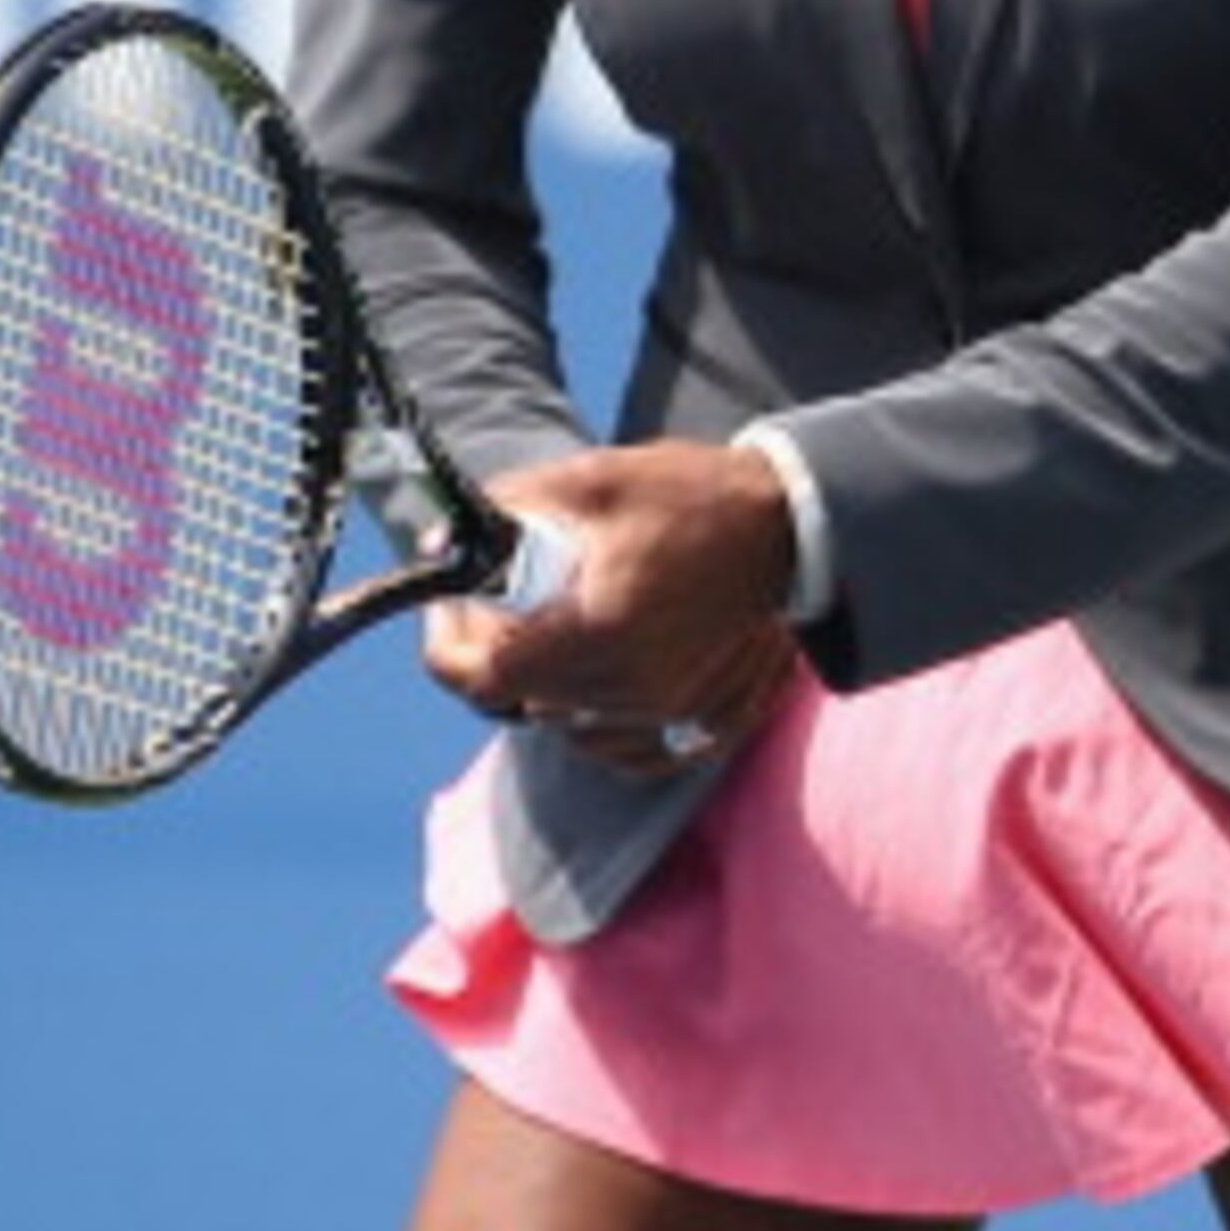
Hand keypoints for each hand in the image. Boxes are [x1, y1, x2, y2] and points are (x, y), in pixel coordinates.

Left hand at [419, 439, 806, 768]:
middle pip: (521, 698)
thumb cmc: (688, 497)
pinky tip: (604, 668)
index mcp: (600, 628)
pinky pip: (617, 749)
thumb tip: (440, 547)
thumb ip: (505, 513)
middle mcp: (634, 687)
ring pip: (565, 725)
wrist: (788, 528)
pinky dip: (595, 718)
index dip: (452, 646)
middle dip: (501, 649)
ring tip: (568, 622)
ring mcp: (669, 715)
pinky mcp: (698, 729)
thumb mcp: (588, 481)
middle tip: (510, 599)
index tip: (454, 608)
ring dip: (549, 682)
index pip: (484, 678)